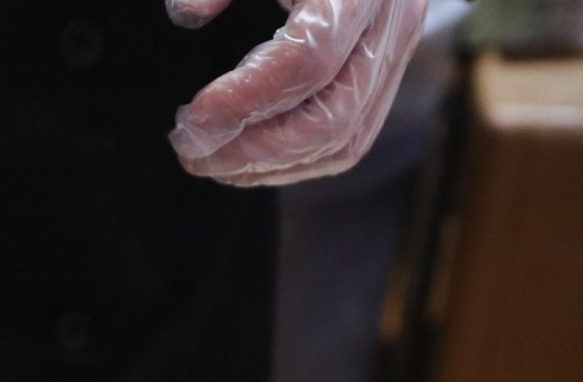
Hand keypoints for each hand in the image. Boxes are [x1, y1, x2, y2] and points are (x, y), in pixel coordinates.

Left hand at [167, 0, 429, 186]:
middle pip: (332, 117)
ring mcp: (396, 50)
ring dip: (270, 166)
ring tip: (210, 161)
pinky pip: (352, 138)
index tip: (193, 116)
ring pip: (344, 140)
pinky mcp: (388, 70)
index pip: (308, 58)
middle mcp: (390, 22)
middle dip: (253, 150)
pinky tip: (247, 161)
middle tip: (190, 149)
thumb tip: (186, 13)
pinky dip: (296, 162)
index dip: (246, 98)